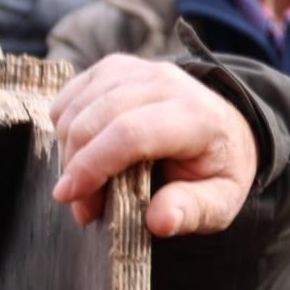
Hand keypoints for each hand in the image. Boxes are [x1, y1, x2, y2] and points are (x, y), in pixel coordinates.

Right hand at [51, 56, 256, 237]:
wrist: (225, 130)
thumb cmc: (216, 170)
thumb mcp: (220, 201)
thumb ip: (193, 211)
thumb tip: (160, 221)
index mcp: (196, 116)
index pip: (130, 133)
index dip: (92, 165)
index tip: (70, 197)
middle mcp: (167, 83)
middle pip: (96, 119)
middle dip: (76, 167)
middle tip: (85, 206)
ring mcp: (138, 70)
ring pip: (77, 107)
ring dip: (68, 151)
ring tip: (87, 185)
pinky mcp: (115, 68)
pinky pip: (69, 96)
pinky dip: (64, 129)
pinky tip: (84, 153)